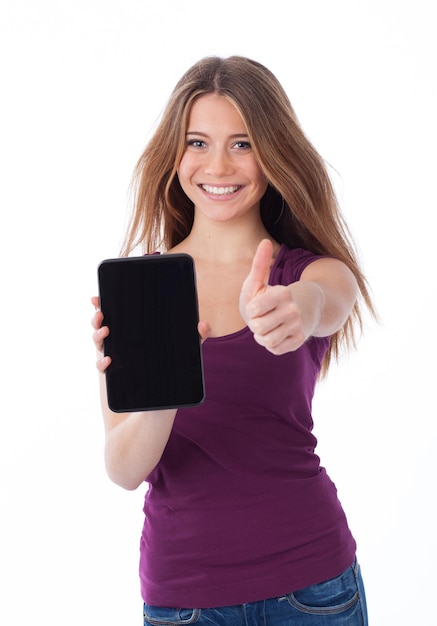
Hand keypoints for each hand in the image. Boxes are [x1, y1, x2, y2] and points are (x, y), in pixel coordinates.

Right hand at [91, 297, 210, 372]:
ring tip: (105, 332)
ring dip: (97, 335)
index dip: (105, 304)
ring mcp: (116, 359)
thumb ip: (197, 338)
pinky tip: (108, 361)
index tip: (99, 297)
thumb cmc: (172, 376)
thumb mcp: (186, 353)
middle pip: (103, 325)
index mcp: (135, 333)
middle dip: (97, 316)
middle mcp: (123, 343)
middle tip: (101, 313)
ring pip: (99, 342)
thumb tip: (202, 324)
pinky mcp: (114, 377)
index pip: (119, 314)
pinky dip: (101, 363)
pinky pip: (102, 367)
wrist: (159, 409)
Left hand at [239, 240, 306, 354]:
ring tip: (268, 326)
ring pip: (266, 340)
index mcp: (283, 293)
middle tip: (263, 317)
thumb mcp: (260, 281)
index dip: (251, 310)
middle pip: (258, 328)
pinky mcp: (299, 340)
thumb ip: (260, 264)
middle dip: (255, 324)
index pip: (254, 310)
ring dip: (262, 335)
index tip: (257, 306)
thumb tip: (265, 241)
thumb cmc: (271, 297)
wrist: (299, 312)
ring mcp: (298, 326)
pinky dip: (271, 344)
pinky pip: (275, 349)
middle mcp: (293, 310)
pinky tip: (277, 333)